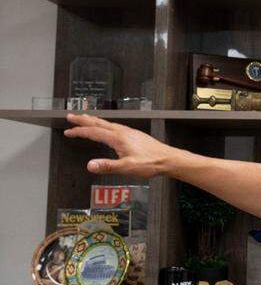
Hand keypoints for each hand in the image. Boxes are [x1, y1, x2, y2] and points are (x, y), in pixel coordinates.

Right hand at [63, 113, 180, 177]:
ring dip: (94, 121)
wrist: (169, 159)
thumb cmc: (151, 163)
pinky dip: (105, 125)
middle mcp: (123, 132)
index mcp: (118, 138)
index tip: (68, 131)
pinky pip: (115, 126)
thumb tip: (90, 165)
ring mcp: (130, 132)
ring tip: (85, 119)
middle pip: (99, 123)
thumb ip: (108, 166)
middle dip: (83, 120)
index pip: (94, 132)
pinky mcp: (135, 135)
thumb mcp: (127, 167)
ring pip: (107, 123)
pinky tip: (107, 129)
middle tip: (70, 116)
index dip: (79, 131)